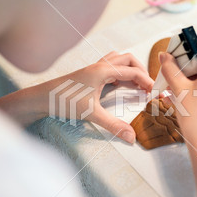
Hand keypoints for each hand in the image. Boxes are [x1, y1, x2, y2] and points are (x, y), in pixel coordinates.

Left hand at [0, 52, 152, 142]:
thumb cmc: (63, 101)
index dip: (146, 80)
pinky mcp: (89, 74)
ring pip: (118, 60)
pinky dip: (120, 72)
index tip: (155, 91)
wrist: (41, 98)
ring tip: (137, 83)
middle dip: (141, 70)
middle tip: (147, 86)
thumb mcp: (91, 114)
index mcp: (102, 71)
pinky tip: (119, 85)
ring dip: (130, 68)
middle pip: (127, 59)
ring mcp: (93, 68)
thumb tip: (131, 137)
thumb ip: (113, 126)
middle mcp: (99, 66)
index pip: (132, 71)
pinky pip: (110, 66)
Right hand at [159, 45, 196, 145]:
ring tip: (174, 87)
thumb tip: (165, 56)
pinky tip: (184, 96)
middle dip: (188, 66)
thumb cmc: (196, 118)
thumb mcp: (179, 89)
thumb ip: (171, 68)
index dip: (187, 48)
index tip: (174, 54)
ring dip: (192, 78)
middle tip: (172, 73)